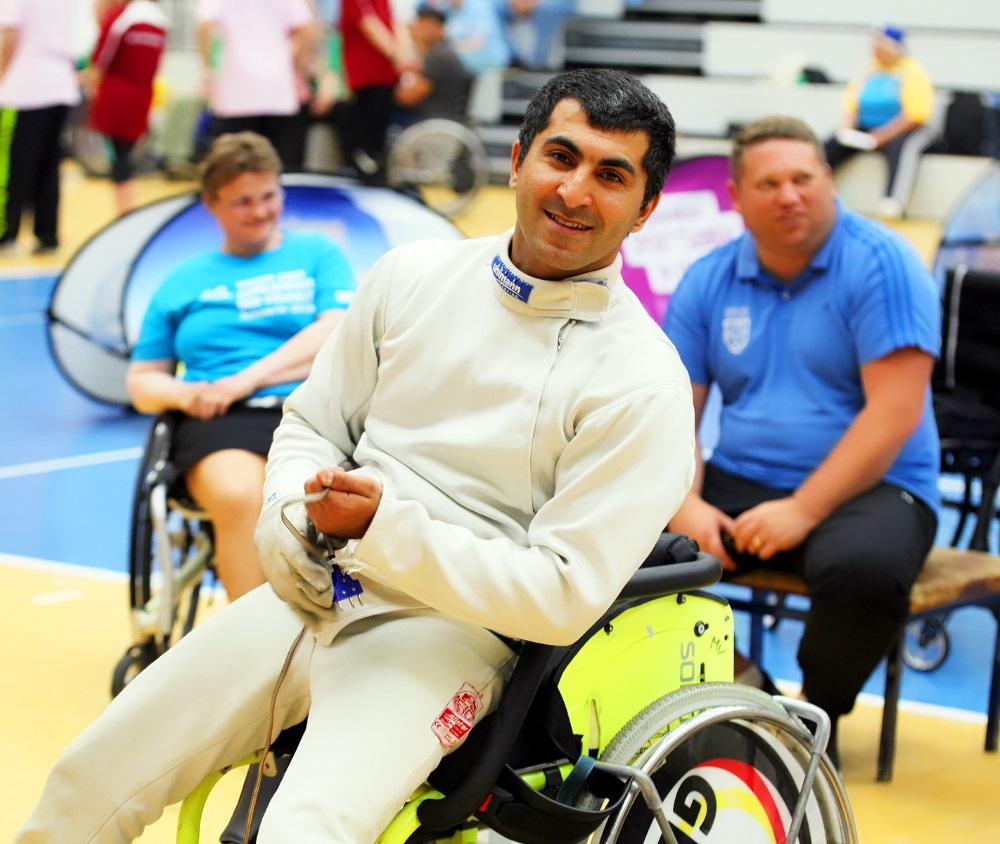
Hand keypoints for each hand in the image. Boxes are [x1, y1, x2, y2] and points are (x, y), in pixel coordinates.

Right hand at [254, 497, 338, 625]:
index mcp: (287, 542)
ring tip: (331, 617)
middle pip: (298, 584)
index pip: (297, 559)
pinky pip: (290, 604)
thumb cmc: (295, 523)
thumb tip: (340, 543)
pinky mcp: (278, 589)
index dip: (310, 573)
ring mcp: (276, 578)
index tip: (324, 585)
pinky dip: (304, 615)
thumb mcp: (309, 519)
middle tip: (333, 604)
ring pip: (295, 597)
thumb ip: (325, 531)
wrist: (268, 531)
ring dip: (313, 610)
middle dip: (316, 597)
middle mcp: (279, 563)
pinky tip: (318, 624)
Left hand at [304, 467, 381, 539]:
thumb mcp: (365, 486)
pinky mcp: (321, 527)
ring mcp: (322, 524)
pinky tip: (336, 503)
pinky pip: (313, 509)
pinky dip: (322, 503)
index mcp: (335, 507)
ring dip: (321, 493)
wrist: (378, 524)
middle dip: (322, 483)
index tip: (340, 476)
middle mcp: (324, 518)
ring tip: (340, 494)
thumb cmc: (374, 503)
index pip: (312, 483)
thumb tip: (320, 475)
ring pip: (309, 499)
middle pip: (309, 490)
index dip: (325, 475)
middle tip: (342, 485)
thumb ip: (342, 479)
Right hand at [668, 496, 738, 570]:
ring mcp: (691, 544)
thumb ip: (731, 528)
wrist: (684, 507)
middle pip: (712, 559)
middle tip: (729, 562)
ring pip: (704, 558)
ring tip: (719, 554)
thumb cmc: (703, 511)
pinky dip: (703, 554)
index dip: (728, 562)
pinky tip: (707, 548)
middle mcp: (699, 541)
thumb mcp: (720, 518)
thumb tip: (742, 539)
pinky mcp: (686, 545)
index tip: (734, 565)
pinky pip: (696, 554)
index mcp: (709, 535)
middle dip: (722, 562)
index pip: (720, 554)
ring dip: (712, 558)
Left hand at [731, 497, 818, 559]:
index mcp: (756, 514)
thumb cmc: (783, 511)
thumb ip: (753, 516)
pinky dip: (763, 555)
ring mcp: (769, 533)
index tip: (736, 538)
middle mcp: (760, 523)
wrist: (802, 511)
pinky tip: (767, 551)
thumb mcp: (765, 509)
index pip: (737, 526)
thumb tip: (739, 527)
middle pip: (742, 538)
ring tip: (758, 549)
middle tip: (742, 549)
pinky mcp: (778, 542)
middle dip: (740, 545)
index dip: (735, 534)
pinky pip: (763, 554)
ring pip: (751, 547)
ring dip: (753, 550)